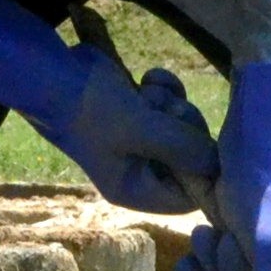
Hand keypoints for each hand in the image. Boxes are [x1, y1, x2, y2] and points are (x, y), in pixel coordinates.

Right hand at [50, 43, 219, 216]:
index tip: (200, 143)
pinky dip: (165, 89)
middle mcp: (139, 170)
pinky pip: (170, 104)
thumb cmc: (93, 109)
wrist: (55, 72)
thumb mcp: (141, 129)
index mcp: (135, 189)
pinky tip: (147, 77)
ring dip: (172, 104)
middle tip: (165, 110)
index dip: (202, 174)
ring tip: (147, 93)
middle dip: (185, 130)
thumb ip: (183, 148)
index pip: (188, 198)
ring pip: (183, 128)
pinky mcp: (140, 111)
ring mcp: (140, 140)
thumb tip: (216, 161)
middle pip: (190, 160)